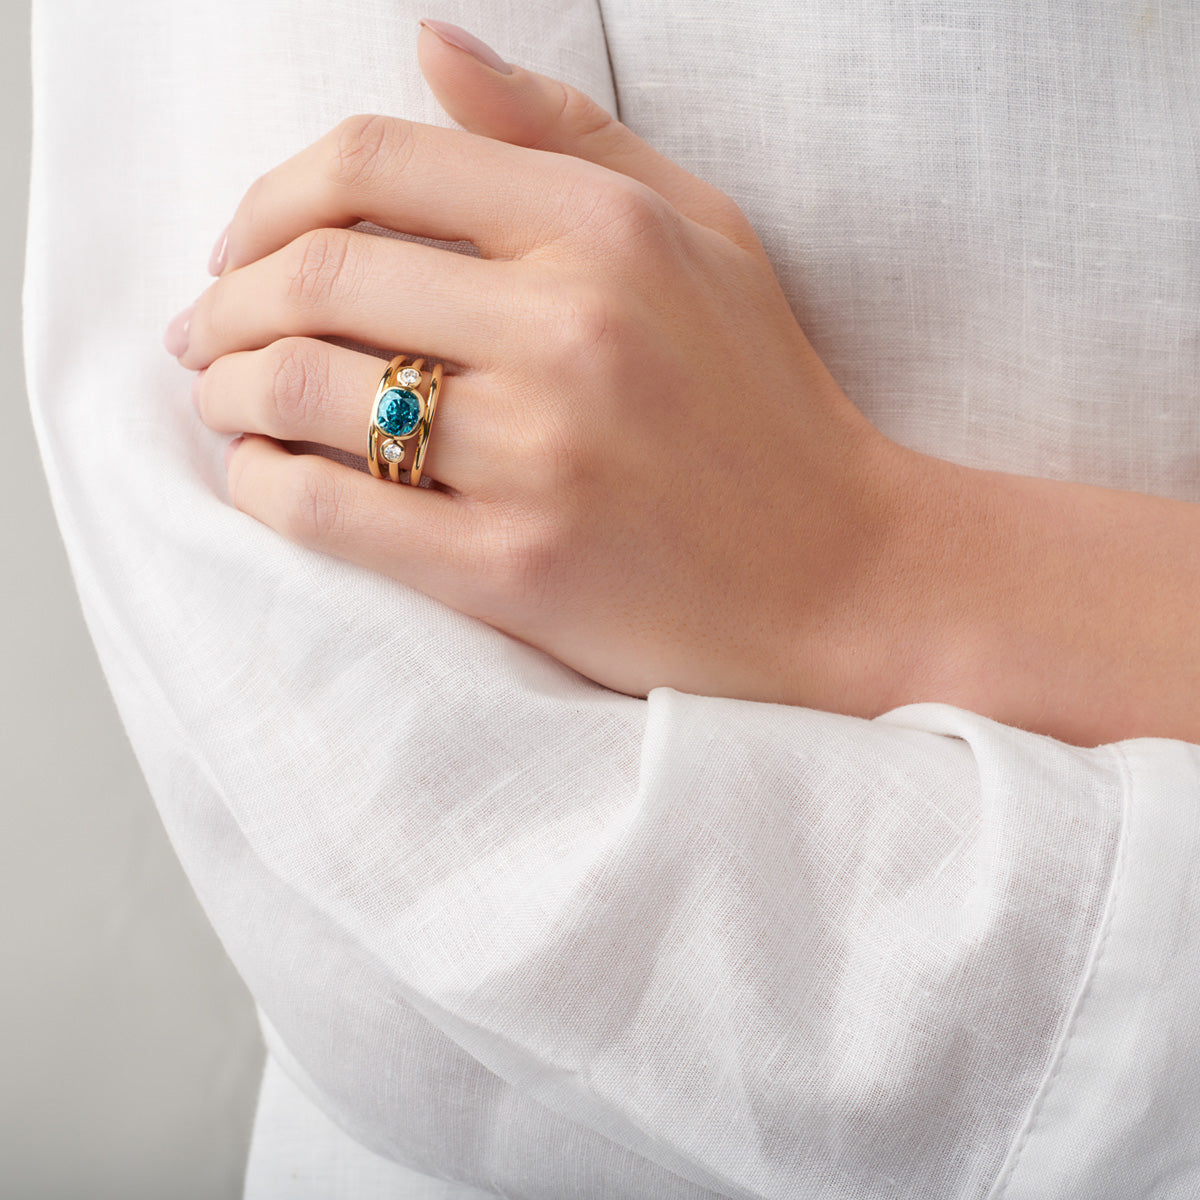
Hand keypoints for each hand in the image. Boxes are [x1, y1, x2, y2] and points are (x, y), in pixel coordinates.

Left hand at [165, 22, 1199, 745]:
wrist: (841, 574)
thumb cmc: (768, 405)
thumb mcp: (703, 235)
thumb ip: (566, 135)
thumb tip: (428, 45)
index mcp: (605, 230)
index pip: (372, 165)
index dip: (270, 197)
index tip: (244, 246)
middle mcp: (569, 328)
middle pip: (315, 274)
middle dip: (225, 300)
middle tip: (207, 333)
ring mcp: (541, 454)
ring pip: (305, 389)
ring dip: (228, 389)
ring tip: (223, 399)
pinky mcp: (517, 567)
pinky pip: (331, 511)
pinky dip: (263, 485)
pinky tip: (259, 476)